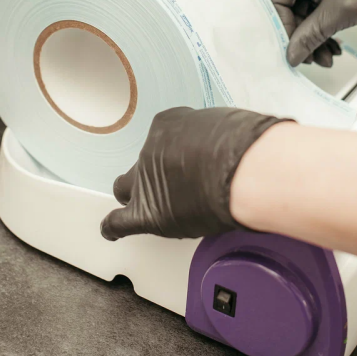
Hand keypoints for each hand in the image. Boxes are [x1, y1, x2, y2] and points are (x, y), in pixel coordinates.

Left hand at [100, 107, 285, 240]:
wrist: (240, 169)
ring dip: (139, 197)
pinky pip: (120, 221)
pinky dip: (113, 227)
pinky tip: (112, 231)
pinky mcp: (147, 211)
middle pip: (141, 164)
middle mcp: (152, 149)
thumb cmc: (244, 145)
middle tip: (172, 180)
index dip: (180, 152)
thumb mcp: (231, 125)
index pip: (165, 138)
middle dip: (151, 171)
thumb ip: (220, 139)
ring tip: (151, 205)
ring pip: (128, 190)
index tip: (193, 159)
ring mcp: (146, 180)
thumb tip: (228, 150)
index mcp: (169, 123)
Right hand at [267, 0, 356, 66]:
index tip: (288, 49)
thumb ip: (312, 34)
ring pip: (301, 15)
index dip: (282, 25)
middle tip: (305, 57)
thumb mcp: (341, 11)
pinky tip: (331, 48)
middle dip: (298, 35)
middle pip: (287, 6)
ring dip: (311, 38)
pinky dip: (321, 33)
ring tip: (323, 58)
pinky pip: (315, 15)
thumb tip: (292, 55)